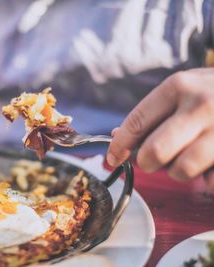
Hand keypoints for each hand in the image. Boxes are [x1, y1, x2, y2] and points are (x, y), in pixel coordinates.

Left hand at [107, 68, 213, 189]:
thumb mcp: (185, 89)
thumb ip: (152, 113)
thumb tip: (115, 136)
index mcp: (179, 87)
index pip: (136, 123)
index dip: (119, 146)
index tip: (112, 158)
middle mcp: (201, 106)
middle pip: (154, 153)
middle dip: (147, 162)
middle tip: (154, 160)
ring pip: (181, 171)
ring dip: (179, 171)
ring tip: (190, 156)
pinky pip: (210, 182)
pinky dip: (207, 178)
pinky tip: (212, 161)